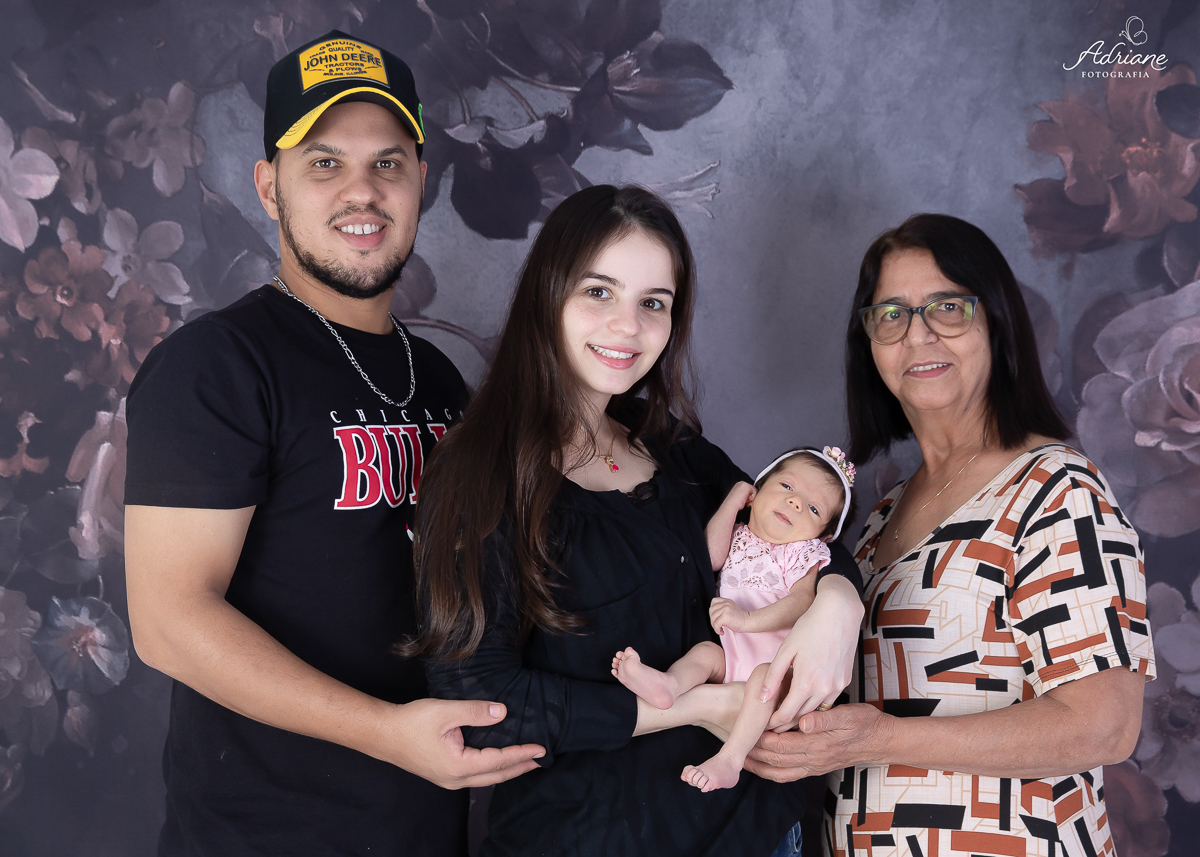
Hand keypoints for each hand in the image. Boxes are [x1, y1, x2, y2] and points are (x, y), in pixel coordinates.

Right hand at [385, 698, 544, 788]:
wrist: (382, 734)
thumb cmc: (411, 722)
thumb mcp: (445, 712)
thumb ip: (475, 712)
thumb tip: (502, 713)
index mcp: (458, 766)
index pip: (498, 761)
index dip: (521, 754)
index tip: (540, 749)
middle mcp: (455, 779)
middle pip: (495, 776)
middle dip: (519, 767)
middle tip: (540, 760)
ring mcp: (448, 779)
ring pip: (485, 779)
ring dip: (506, 770)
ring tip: (524, 762)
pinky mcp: (442, 774)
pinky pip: (474, 776)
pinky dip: (491, 769)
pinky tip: (495, 761)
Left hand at [709, 597, 749, 634]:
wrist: (748, 622)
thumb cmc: (740, 618)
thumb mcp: (730, 609)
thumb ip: (722, 608)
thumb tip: (712, 614)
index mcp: (726, 601)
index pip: (713, 601)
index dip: (713, 610)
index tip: (716, 617)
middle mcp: (725, 603)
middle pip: (711, 610)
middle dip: (713, 619)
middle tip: (718, 625)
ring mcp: (725, 609)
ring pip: (712, 618)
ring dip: (715, 626)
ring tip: (720, 629)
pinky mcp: (725, 616)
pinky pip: (716, 624)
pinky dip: (717, 630)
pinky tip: (722, 632)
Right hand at [728, 481, 756, 508]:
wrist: (731, 505)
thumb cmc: (734, 504)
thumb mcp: (740, 498)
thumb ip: (745, 495)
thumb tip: (751, 496)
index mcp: (738, 485)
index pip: (749, 490)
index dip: (748, 497)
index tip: (743, 501)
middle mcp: (741, 483)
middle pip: (752, 490)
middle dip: (750, 497)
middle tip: (744, 501)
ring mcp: (744, 484)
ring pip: (754, 491)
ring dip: (750, 498)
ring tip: (744, 500)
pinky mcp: (747, 486)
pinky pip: (756, 492)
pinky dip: (752, 498)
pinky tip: (745, 499)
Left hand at [744, 703, 891, 781]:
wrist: (882, 741)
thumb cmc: (865, 723)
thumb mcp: (848, 714)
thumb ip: (824, 718)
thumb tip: (803, 721)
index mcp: (818, 744)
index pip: (782, 744)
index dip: (762, 738)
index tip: (745, 730)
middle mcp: (814, 759)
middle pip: (776, 759)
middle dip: (754, 752)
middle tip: (735, 744)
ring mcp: (814, 766)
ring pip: (780, 772)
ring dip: (759, 766)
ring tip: (741, 758)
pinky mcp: (816, 768)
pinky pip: (789, 775)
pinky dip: (772, 773)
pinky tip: (762, 766)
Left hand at [762, 575, 862, 726]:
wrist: (839, 613)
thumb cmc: (809, 627)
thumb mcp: (785, 650)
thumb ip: (773, 677)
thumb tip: (762, 699)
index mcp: (807, 682)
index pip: (787, 715)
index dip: (774, 723)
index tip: (764, 725)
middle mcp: (825, 689)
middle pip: (802, 717)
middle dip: (786, 722)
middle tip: (772, 724)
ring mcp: (838, 686)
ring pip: (817, 711)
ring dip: (801, 715)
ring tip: (786, 714)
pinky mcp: (845, 681)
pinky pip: (828, 700)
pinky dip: (816, 704)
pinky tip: (804, 699)